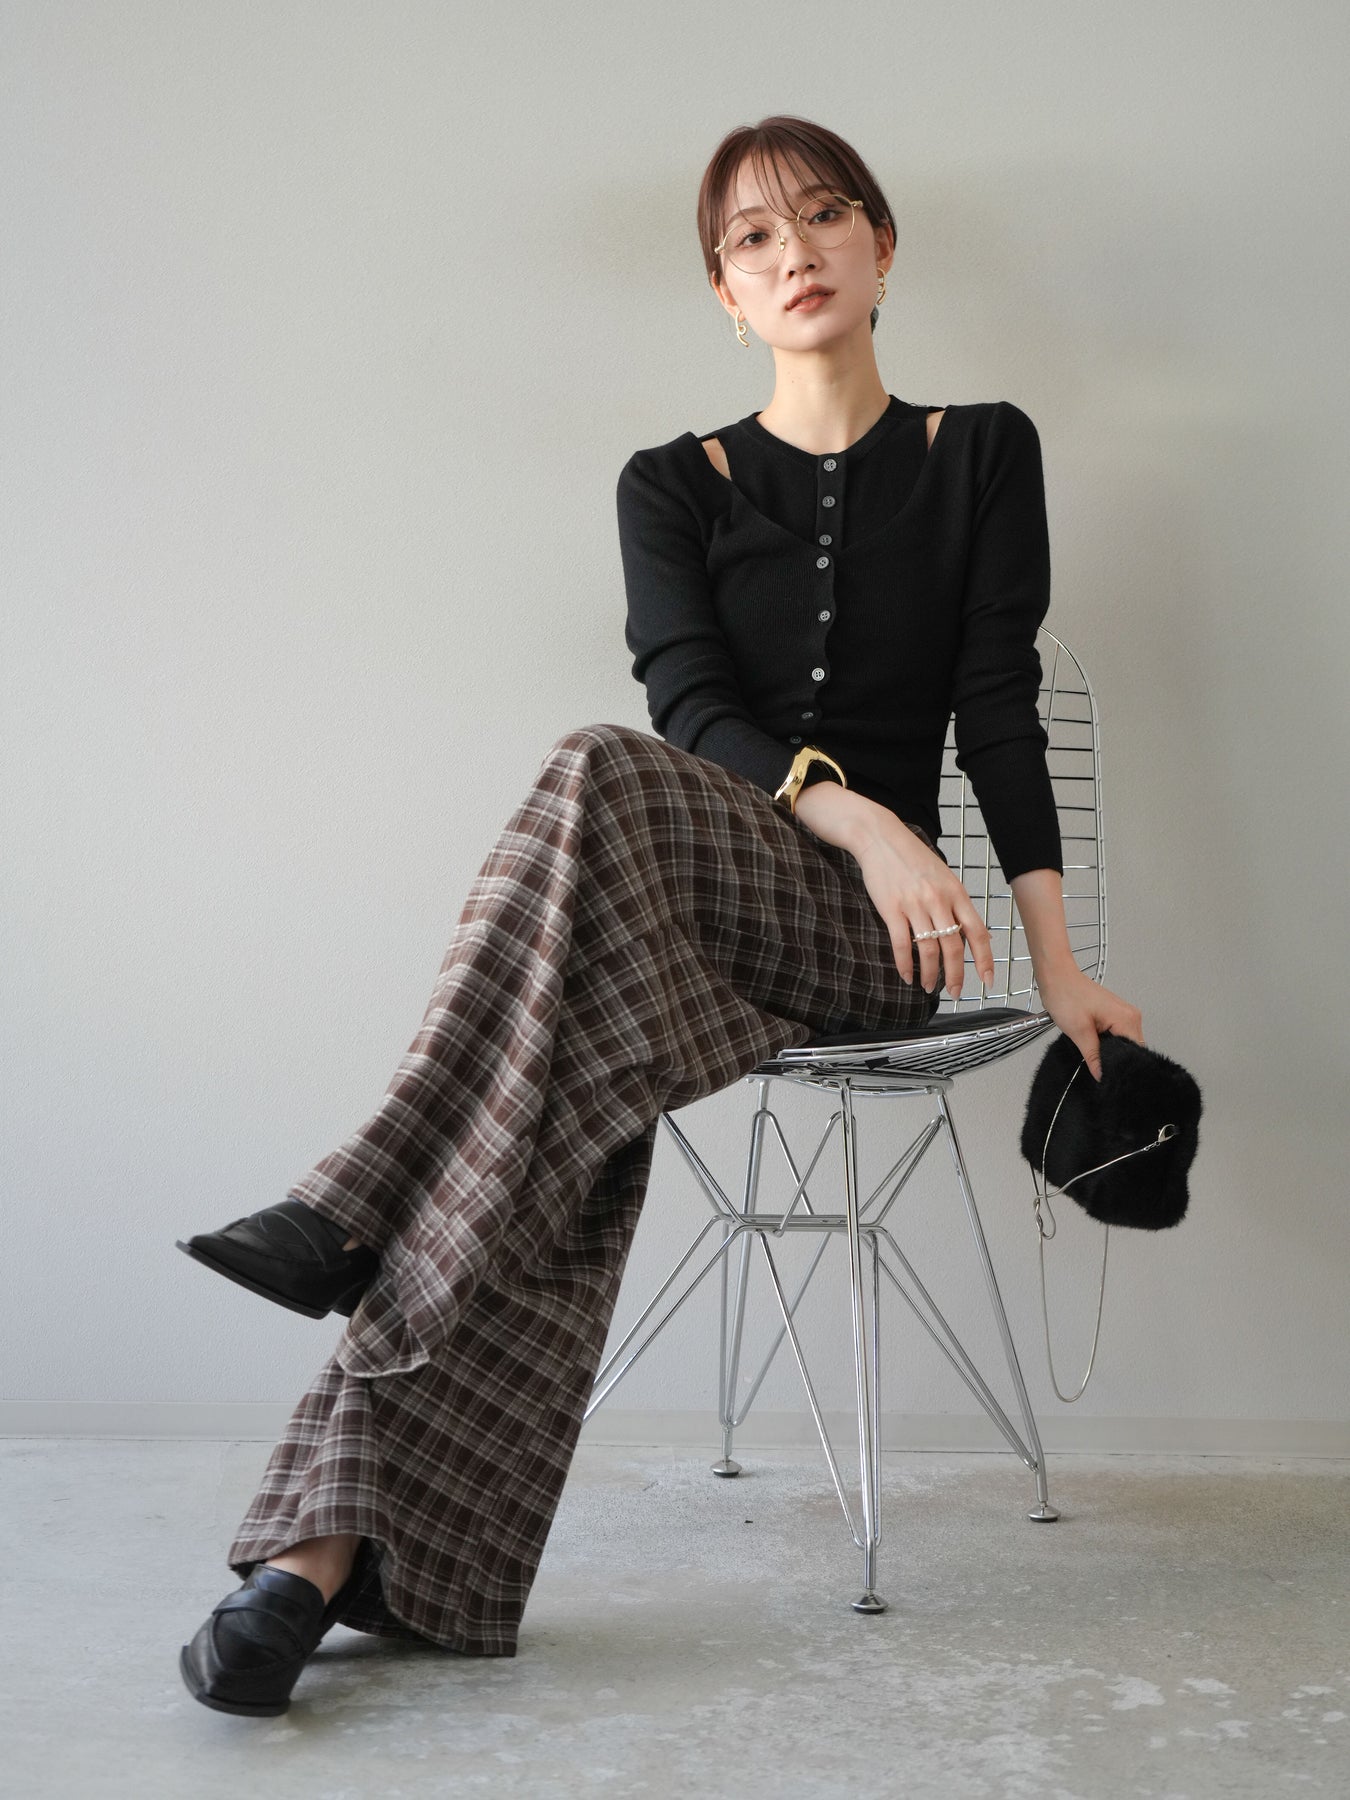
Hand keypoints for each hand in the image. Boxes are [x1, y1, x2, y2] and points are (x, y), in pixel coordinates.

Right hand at [794, 787, 995, 995]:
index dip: (985, 960)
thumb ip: (954, 902)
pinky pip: (901, 944)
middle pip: (954, 947)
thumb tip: (966, 930)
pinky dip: (905, 965)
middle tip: (954, 993)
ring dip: (930, 975)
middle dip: (956, 976)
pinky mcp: (892, 909)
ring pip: (929, 950)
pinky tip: (907, 976)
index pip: (977, 932)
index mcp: (956, 892)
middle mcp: (939, 900)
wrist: (880, 837)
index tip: (987, 981)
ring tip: (928, 987)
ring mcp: (915, 905)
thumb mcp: (943, 875)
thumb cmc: (911, 857)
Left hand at [1036, 963, 1143, 1081]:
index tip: (1109, 1077)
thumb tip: (1102, 1075)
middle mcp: (1130, 1016)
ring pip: (1122, 1043)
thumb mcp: (1079, 1031)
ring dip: (1109, 1051)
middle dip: (1115, 1060)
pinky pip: (1116, 1035)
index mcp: (1127, 1019)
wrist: (1056, 976)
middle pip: (1130, 1049)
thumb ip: (1093, 1056)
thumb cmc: (1066, 995)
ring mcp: (1123, 1014)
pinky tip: (1094, 1046)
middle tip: (1098, 1069)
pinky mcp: (1114, 1014)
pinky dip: (1106, 1043)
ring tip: (1094, 1055)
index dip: (1121, 1067)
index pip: (1134, 1053)